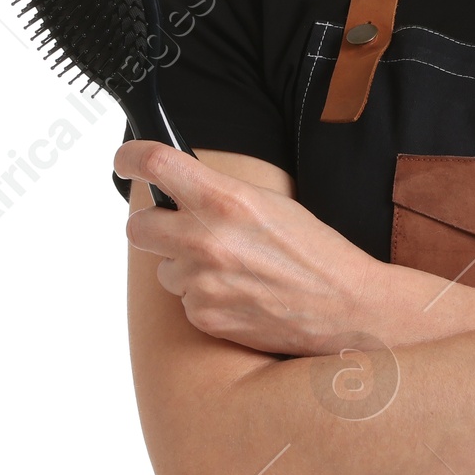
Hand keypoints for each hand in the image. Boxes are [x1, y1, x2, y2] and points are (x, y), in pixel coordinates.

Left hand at [116, 141, 381, 355]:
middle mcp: (206, 240)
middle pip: (137, 227)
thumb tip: (180, 190)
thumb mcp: (272, 205)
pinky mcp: (204, 317)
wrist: (348, 308)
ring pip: (165, 269)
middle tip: (178, 229)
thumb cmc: (318, 253)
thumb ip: (220, 195)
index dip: (131, 157)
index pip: (156, 164)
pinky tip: (242, 296)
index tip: (126, 160)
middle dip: (153, 226)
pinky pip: (186, 302)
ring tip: (235, 272)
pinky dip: (207, 299)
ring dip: (187, 268)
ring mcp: (202, 282)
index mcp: (226, 200)